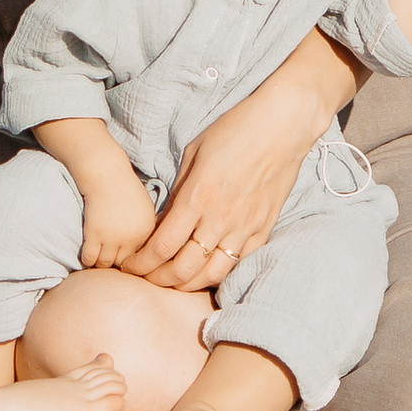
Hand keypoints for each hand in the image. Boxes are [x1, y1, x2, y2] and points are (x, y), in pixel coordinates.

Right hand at [78, 156, 163, 271]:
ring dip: (99, 263)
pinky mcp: (94, 234)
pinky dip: (87, 260)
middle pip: (123, 264)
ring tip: (96, 259)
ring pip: (105, 264)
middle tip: (107, 260)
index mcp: (147, 230)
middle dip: (115, 264)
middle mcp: (132, 237)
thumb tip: (141, 252)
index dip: (129, 258)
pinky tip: (87, 255)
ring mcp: (112, 237)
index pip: (140, 258)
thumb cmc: (124, 187)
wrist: (105, 173)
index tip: (120, 257)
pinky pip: (90, 259)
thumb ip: (145, 230)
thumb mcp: (145, 208)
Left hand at [121, 85, 322, 290]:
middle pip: (183, 269)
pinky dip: (217, 274)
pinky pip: (237, 264)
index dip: (141, 263)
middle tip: (144, 278)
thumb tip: (163, 221)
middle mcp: (221, 219)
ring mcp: (245, 228)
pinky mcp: (263, 230)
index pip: (162, 246)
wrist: (282, 126)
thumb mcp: (194, 153)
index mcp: (198, 197)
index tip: (129, 264)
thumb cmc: (234, 130)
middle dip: (157, 279)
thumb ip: (179, 192)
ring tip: (171, 281)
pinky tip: (204, 272)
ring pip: (211, 275)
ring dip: (186, 284)